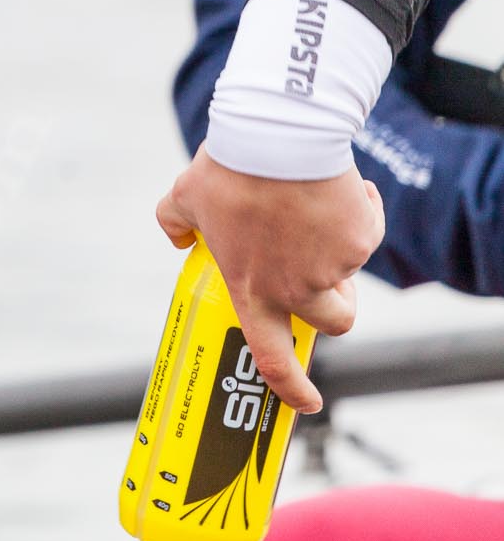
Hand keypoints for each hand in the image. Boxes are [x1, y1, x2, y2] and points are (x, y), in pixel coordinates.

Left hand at [154, 143, 384, 413]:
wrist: (276, 137)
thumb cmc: (229, 168)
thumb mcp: (185, 195)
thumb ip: (174, 222)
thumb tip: (177, 239)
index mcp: (251, 287)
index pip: (271, 356)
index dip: (290, 388)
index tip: (307, 403)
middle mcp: (295, 288)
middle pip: (336, 322)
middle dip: (339, 306)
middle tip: (326, 275)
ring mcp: (333, 268)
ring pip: (350, 269)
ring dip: (341, 246)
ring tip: (314, 205)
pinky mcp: (361, 240)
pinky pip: (367, 229)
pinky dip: (359, 209)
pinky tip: (339, 185)